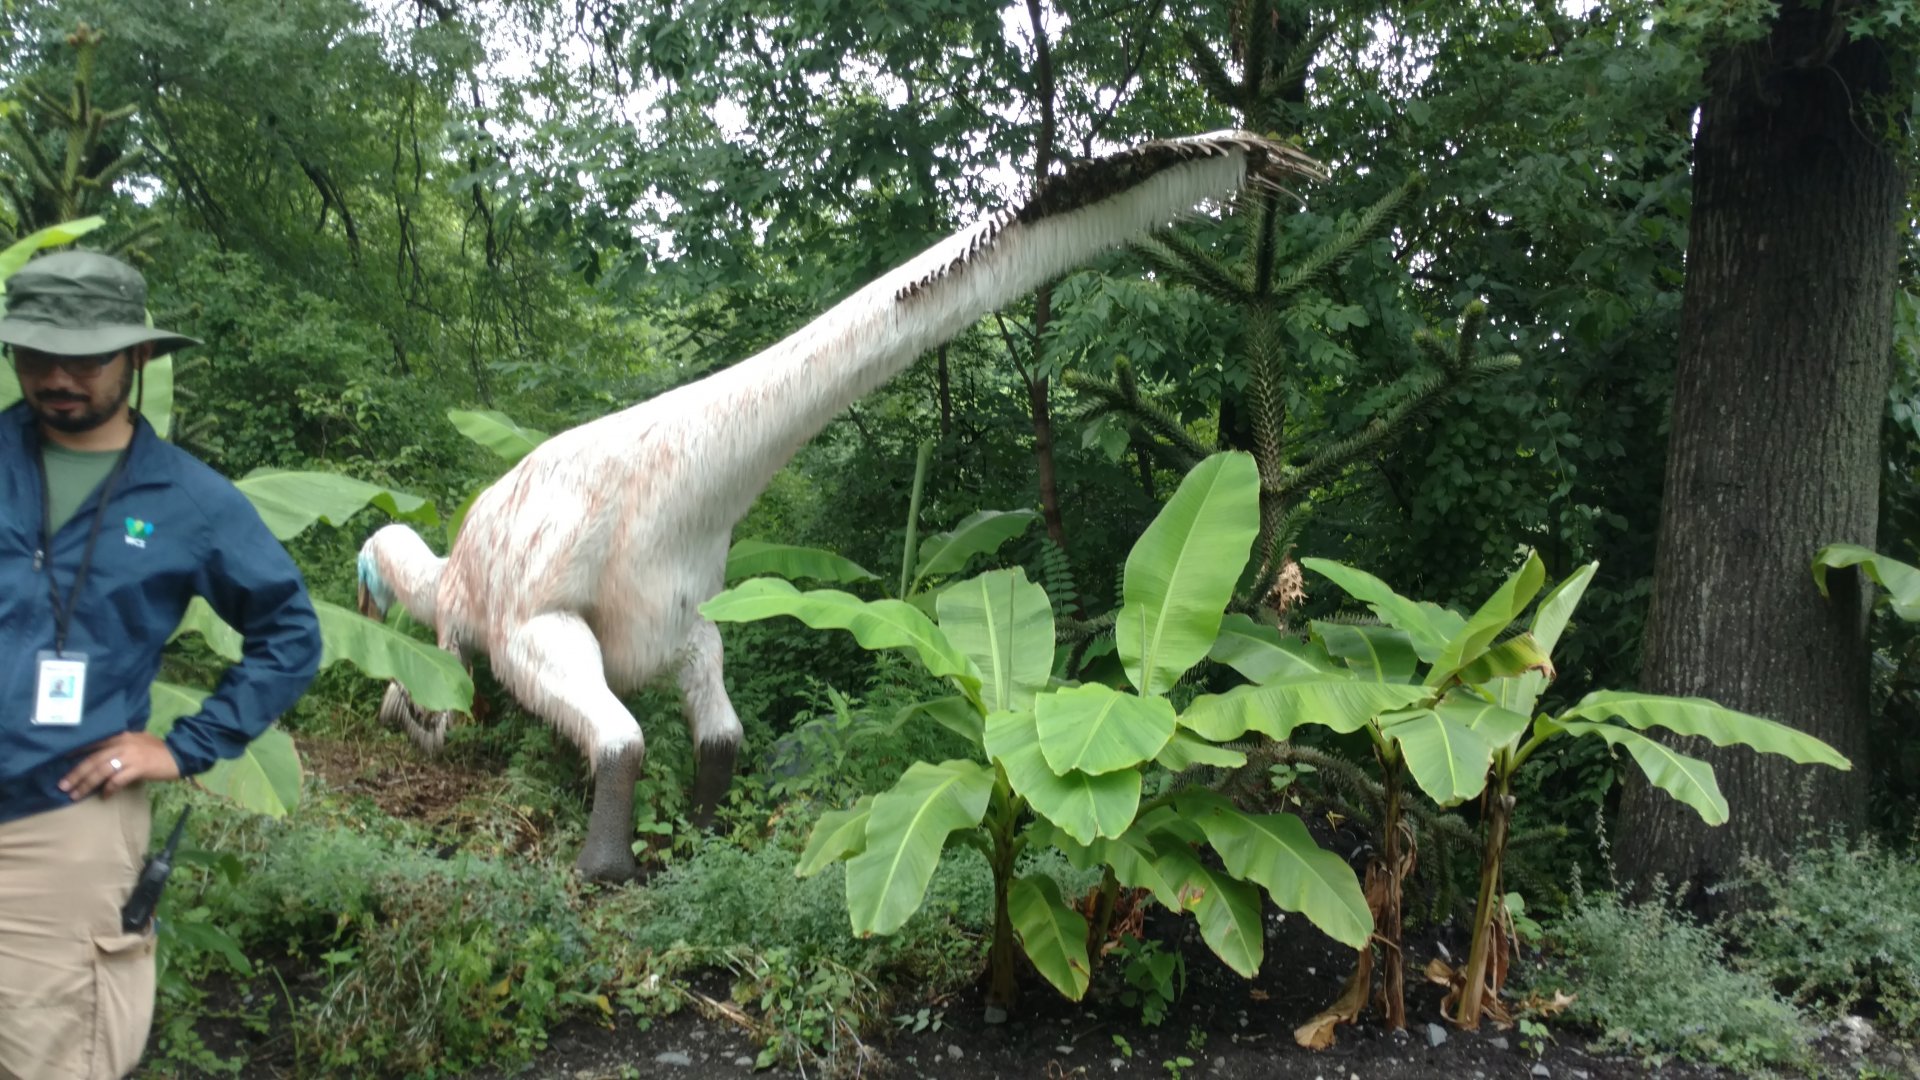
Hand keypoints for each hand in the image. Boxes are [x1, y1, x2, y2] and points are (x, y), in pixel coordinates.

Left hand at [60, 731, 179, 798]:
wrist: (179, 754)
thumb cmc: (157, 749)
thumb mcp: (137, 739)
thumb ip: (119, 743)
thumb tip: (100, 753)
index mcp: (120, 736)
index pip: (93, 743)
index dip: (75, 752)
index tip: (60, 761)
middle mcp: (122, 744)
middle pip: (93, 760)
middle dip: (76, 774)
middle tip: (63, 786)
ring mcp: (130, 756)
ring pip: (101, 771)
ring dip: (87, 784)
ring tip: (76, 794)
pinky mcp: (139, 768)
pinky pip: (118, 780)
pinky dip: (109, 789)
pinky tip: (104, 796)